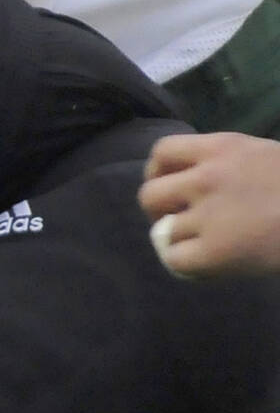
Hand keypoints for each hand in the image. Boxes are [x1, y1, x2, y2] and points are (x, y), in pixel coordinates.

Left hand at [140, 132, 279, 277]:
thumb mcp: (263, 156)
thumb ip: (227, 163)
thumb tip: (189, 180)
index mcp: (221, 148)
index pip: (162, 152)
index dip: (158, 173)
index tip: (170, 187)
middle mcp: (207, 177)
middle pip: (149, 194)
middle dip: (158, 211)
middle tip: (177, 221)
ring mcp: (209, 215)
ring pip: (163, 232)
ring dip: (178, 240)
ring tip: (203, 244)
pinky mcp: (215, 251)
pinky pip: (175, 260)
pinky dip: (185, 264)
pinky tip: (206, 264)